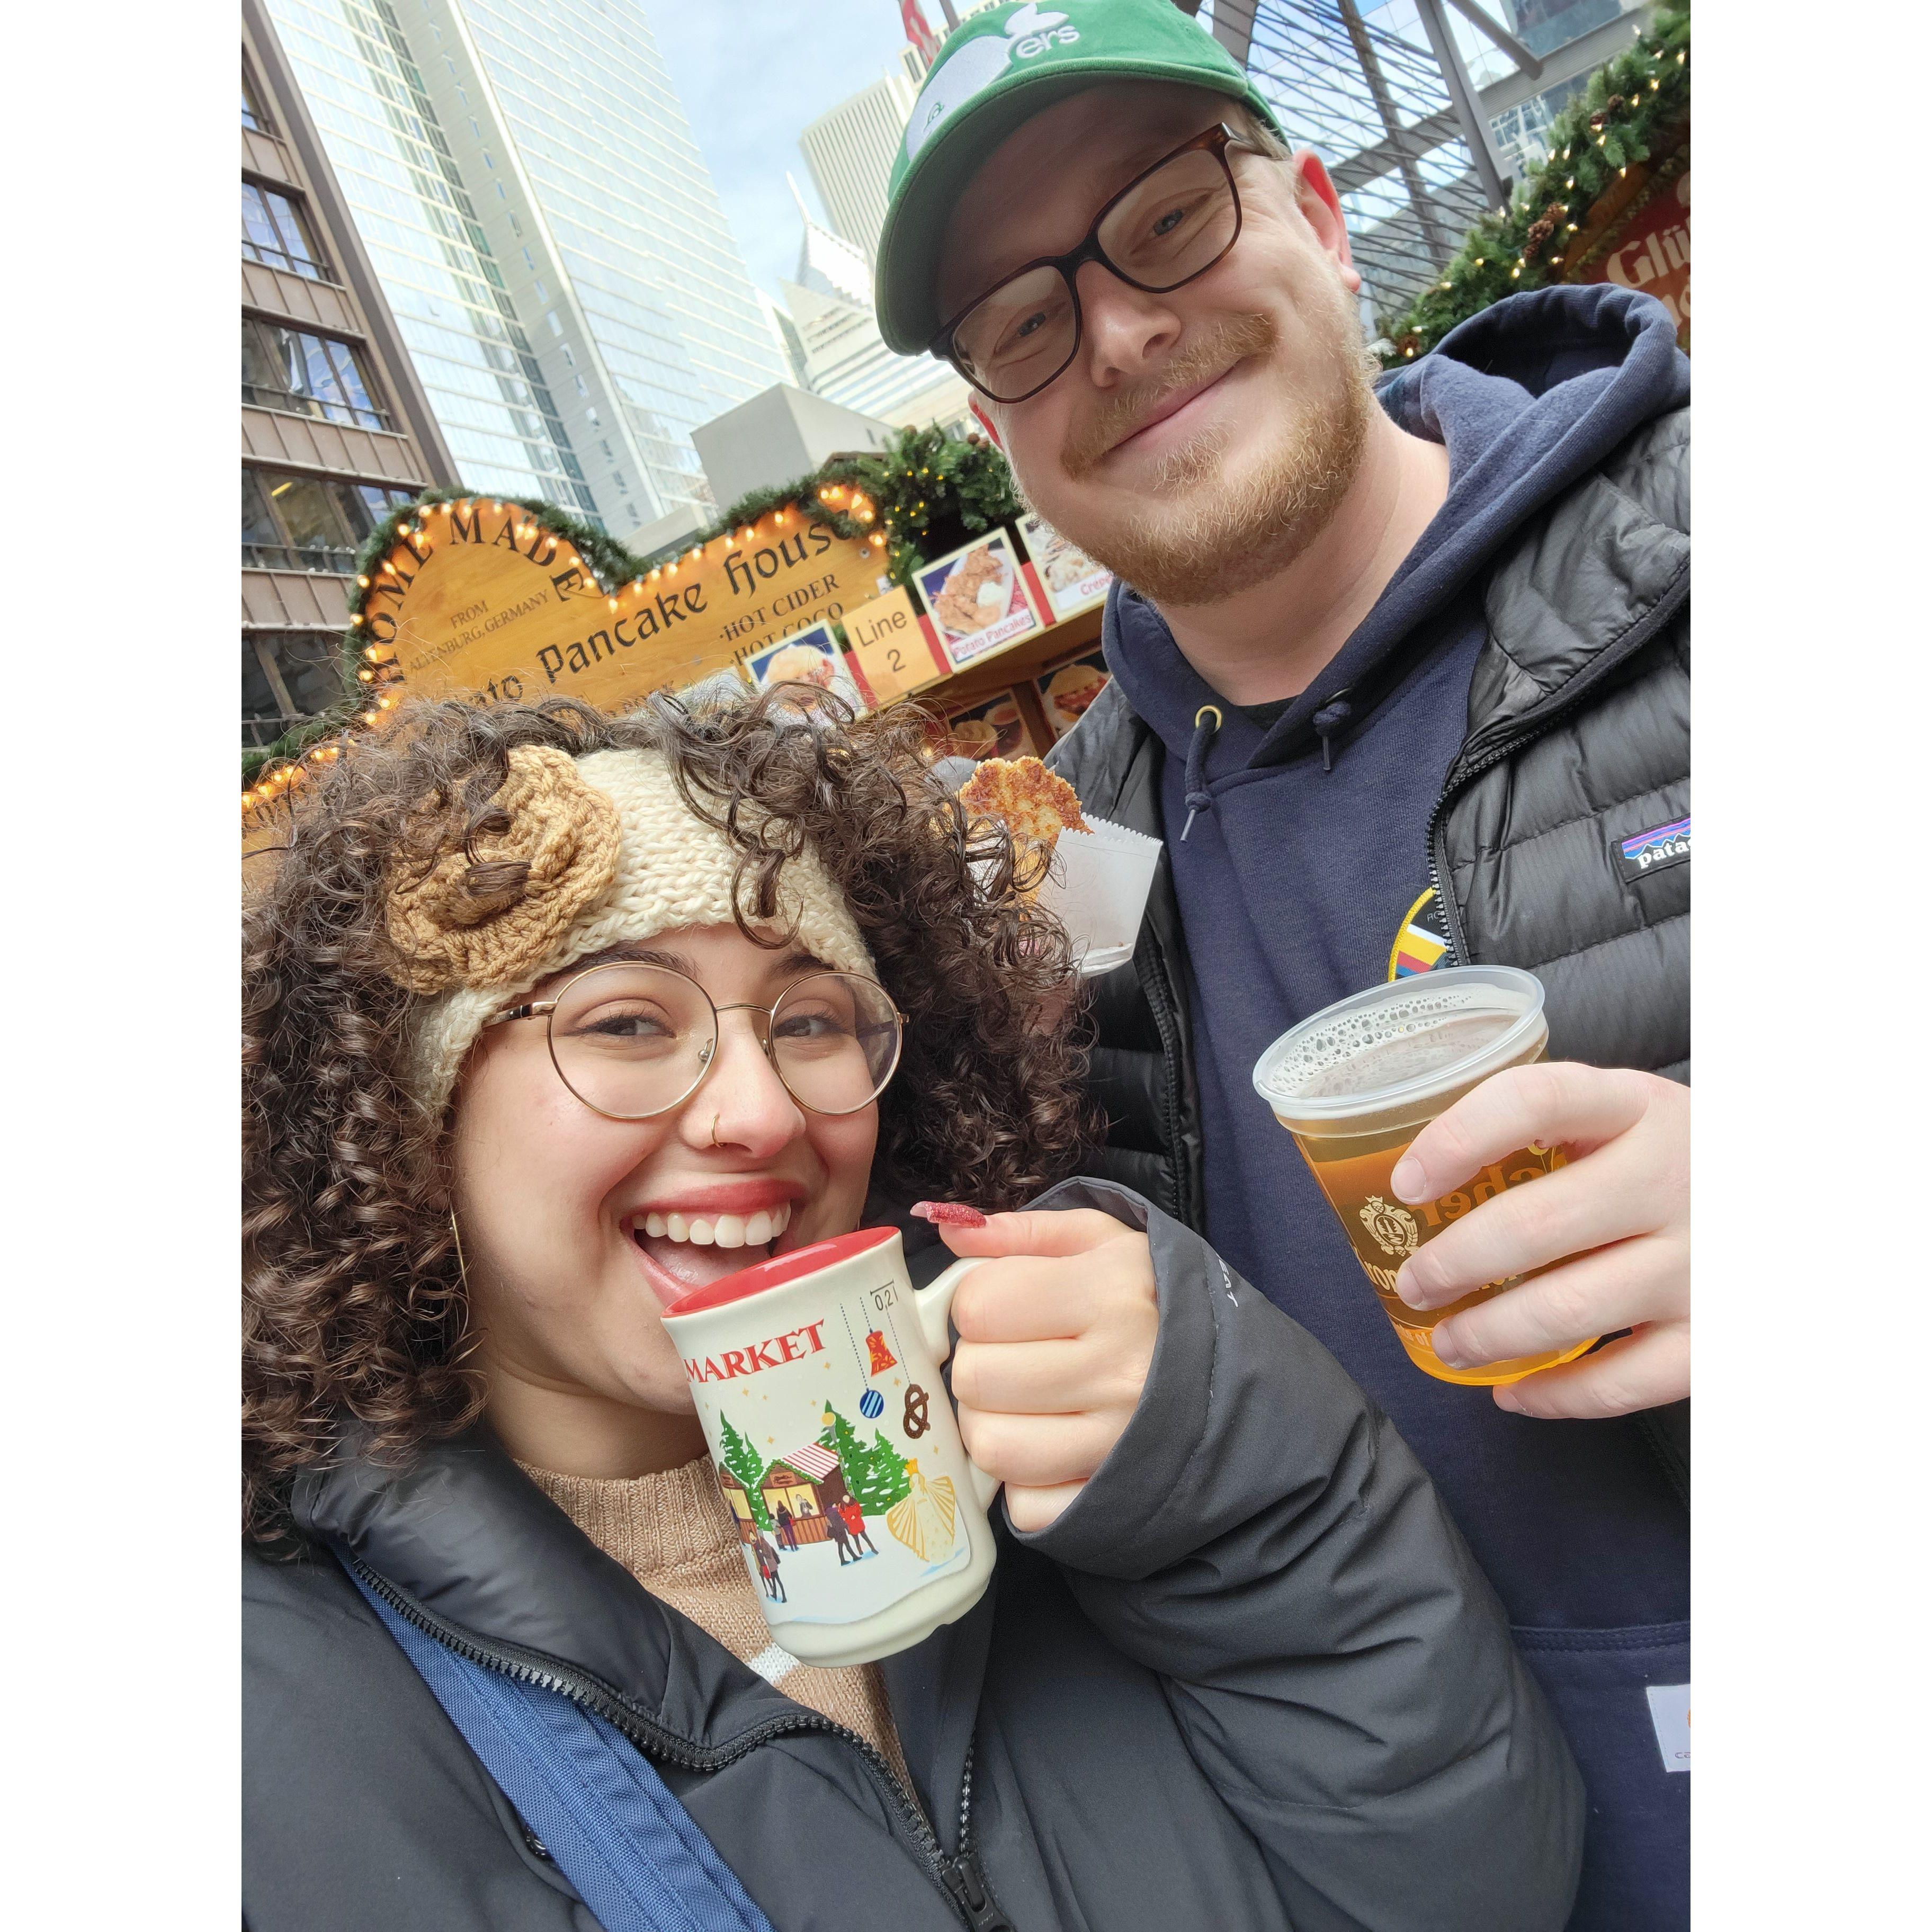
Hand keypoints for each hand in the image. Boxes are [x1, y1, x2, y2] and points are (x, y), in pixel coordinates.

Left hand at [932, 1208, 1157, 1531]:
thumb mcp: (1106, 1241)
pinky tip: (1050, 1445)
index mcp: (1111, 1293)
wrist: (1238, 1380)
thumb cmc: (1157, 1300)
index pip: (979, 1306)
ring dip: (992, 1421)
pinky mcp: (1109, 1500)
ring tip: (1024, 1400)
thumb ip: (1023, 1232)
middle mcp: (1117, 1372)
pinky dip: (1023, 1480)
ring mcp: (1114, 1444)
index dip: (977, 1303)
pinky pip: (1022, 1503)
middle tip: (1013, 1354)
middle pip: (976, 1376)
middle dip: (980, 1361)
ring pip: (990, 1444)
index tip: (1003, 1306)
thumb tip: (949, 1231)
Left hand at [1389, 1063, 1687, 1418]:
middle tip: (1413, 1283)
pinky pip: (1624, 1383)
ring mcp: (1701, 1263)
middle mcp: (1671, 1179)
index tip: (1406, 1183)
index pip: (1533, 1101)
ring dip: (1488, 1334)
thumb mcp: (1627, 1112)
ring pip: (1569, 1311)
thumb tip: (1414, 1174)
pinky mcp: (1718, 1336)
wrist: (1802, 1201)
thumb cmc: (1678, 1157)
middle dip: (1453, 1264)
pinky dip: (1556, 1395)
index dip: (1457, 1138)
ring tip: (1446, 1341)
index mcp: (1637, 1106)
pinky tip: (1512, 1391)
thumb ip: (1545, 1125)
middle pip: (1536, 1226)